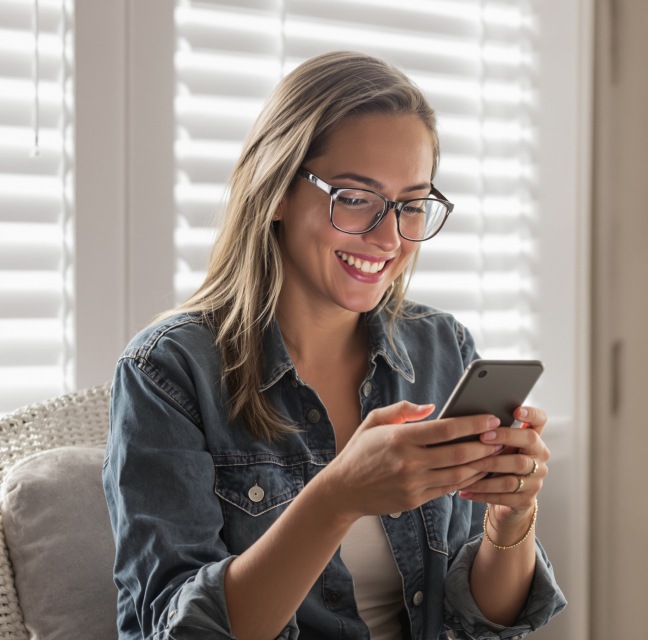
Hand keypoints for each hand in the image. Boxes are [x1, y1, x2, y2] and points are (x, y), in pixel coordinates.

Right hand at [323, 401, 504, 520]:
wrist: (342, 490)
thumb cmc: (360, 451)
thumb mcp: (374, 421)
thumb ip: (402, 410)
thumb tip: (433, 408)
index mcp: (399, 438)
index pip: (445, 430)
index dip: (472, 424)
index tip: (490, 418)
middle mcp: (408, 462)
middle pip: (458, 454)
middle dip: (485, 445)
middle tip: (502, 436)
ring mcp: (413, 484)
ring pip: (458, 475)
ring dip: (481, 465)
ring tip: (496, 454)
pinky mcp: (415, 500)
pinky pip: (448, 489)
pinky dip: (466, 480)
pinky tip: (477, 470)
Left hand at [459, 406, 549, 531]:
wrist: (505, 501)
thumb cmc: (496, 465)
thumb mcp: (497, 447)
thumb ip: (490, 433)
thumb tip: (464, 418)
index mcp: (533, 439)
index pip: (540, 420)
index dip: (531, 413)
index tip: (516, 410)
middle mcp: (539, 457)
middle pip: (529, 442)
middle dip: (504, 437)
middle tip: (481, 436)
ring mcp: (536, 480)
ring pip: (515, 470)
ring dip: (487, 467)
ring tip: (465, 465)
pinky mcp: (526, 500)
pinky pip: (503, 496)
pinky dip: (480, 492)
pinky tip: (463, 489)